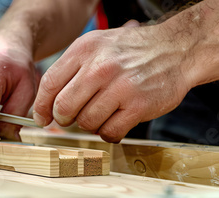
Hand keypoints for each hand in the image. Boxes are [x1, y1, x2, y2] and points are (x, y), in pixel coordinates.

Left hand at [33, 20, 193, 141]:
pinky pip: (109, 132)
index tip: (42, 118)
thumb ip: (71, 69)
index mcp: (85, 49)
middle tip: (74, 117)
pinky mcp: (138, 106)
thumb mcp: (97, 45)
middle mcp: (100, 67)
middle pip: (64, 107)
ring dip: (90, 124)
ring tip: (103, 113)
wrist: (176, 50)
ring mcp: (120, 87)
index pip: (49, 83)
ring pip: (86, 122)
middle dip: (64, 119)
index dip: (42, 106)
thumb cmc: (131, 51)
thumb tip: (46, 104)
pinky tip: (117, 120)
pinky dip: (109, 132)